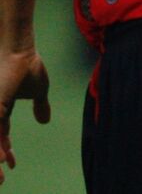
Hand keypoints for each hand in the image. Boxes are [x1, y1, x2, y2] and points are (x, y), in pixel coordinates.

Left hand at [0, 50, 49, 184]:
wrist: (19, 51)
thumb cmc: (27, 65)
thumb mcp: (38, 90)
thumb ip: (40, 106)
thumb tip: (45, 121)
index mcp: (0, 110)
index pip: (0, 136)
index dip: (5, 151)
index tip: (12, 164)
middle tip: (1, 181)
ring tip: (0, 177)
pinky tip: (2, 159)